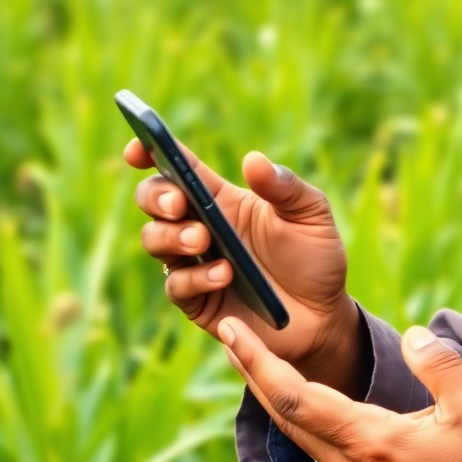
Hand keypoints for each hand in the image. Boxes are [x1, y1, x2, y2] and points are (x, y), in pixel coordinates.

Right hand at [125, 140, 366, 393]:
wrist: (324, 313)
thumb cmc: (316, 256)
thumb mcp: (312, 214)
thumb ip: (285, 187)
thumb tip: (253, 160)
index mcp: (224, 198)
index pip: (179, 168)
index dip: (151, 151)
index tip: (138, 148)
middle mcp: (202, 226)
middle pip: (154, 200)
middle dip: (156, 197)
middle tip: (179, 203)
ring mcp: (196, 263)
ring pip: (155, 240)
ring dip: (172, 236)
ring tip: (203, 240)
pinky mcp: (198, 300)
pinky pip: (177, 285)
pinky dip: (196, 277)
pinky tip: (224, 274)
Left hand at [218, 317, 461, 461]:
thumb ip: (438, 364)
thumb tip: (412, 333)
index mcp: (373, 443)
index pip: (295, 397)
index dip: (257, 362)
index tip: (231, 332)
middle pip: (286, 420)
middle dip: (255, 377)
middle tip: (234, 341)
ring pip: (308, 448)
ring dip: (286, 410)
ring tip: (275, 376)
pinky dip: (317, 440)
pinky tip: (330, 427)